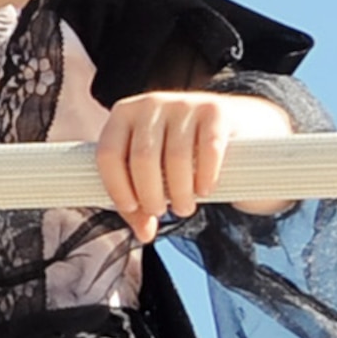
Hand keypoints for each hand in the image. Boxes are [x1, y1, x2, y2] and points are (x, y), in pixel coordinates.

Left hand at [95, 92, 292, 240]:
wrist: (227, 125)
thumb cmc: (178, 156)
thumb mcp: (152, 175)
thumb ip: (140, 205)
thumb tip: (144, 234)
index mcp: (123, 116)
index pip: (108, 153)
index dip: (117, 186)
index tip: (133, 208)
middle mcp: (150, 104)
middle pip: (142, 157)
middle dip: (150, 194)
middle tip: (161, 212)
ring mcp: (183, 104)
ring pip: (175, 156)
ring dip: (180, 192)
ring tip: (184, 208)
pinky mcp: (215, 110)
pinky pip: (208, 147)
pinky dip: (205, 175)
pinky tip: (205, 190)